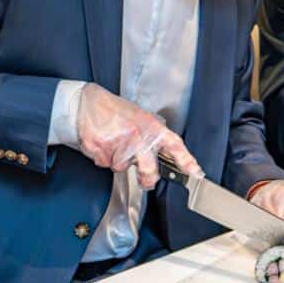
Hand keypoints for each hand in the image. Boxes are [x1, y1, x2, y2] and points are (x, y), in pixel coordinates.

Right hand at [76, 83, 201, 188]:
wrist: (88, 102)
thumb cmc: (114, 110)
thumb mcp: (139, 117)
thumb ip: (151, 135)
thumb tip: (162, 156)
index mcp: (151, 126)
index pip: (174, 145)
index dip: (186, 161)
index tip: (195, 173)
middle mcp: (137, 135)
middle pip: (148, 170)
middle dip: (147, 179)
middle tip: (145, 180)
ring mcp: (118, 143)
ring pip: (121, 167)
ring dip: (116, 160)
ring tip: (113, 142)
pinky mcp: (101, 148)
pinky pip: (104, 163)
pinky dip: (102, 157)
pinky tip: (102, 142)